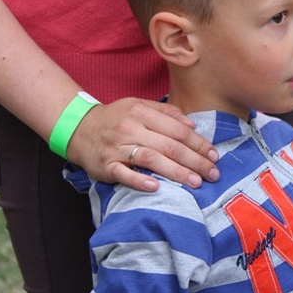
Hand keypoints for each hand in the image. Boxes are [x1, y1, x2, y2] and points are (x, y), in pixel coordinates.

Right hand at [67, 98, 218, 190]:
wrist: (78, 128)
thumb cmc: (116, 118)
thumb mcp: (139, 106)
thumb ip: (166, 113)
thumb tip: (192, 123)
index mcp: (142, 112)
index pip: (178, 129)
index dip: (198, 143)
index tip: (214, 155)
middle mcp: (131, 128)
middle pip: (169, 146)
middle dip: (195, 161)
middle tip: (213, 173)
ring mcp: (117, 147)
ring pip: (151, 159)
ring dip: (176, 172)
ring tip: (195, 182)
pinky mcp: (105, 165)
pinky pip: (123, 173)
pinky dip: (139, 180)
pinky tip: (156, 187)